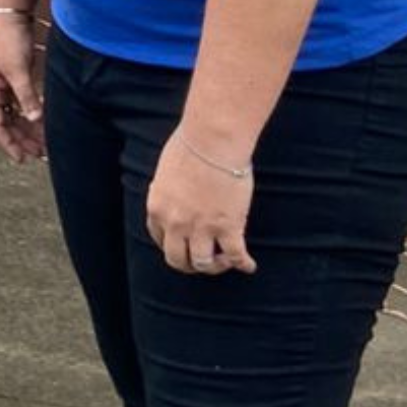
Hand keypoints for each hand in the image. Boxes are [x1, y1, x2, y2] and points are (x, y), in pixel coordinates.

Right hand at [0, 11, 44, 162]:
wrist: (10, 15)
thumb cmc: (9, 40)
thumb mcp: (18, 69)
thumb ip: (26, 95)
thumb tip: (34, 119)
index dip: (9, 143)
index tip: (22, 159)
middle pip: (6, 122)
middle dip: (22, 139)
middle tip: (39, 155)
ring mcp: (3, 86)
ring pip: (14, 114)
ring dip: (27, 128)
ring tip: (43, 143)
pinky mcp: (13, 78)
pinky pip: (21, 103)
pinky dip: (31, 113)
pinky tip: (42, 122)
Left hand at [144, 131, 256, 276]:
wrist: (213, 140)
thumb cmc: (192, 144)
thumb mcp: (168, 170)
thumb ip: (169, 188)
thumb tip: (178, 192)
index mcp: (157, 208)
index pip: (159, 238)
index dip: (171, 245)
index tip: (183, 245)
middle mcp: (175, 223)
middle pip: (177, 259)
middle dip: (189, 264)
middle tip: (202, 261)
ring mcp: (201, 228)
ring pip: (203, 263)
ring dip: (214, 266)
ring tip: (225, 261)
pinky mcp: (227, 227)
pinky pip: (236, 255)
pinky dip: (243, 264)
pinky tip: (249, 265)